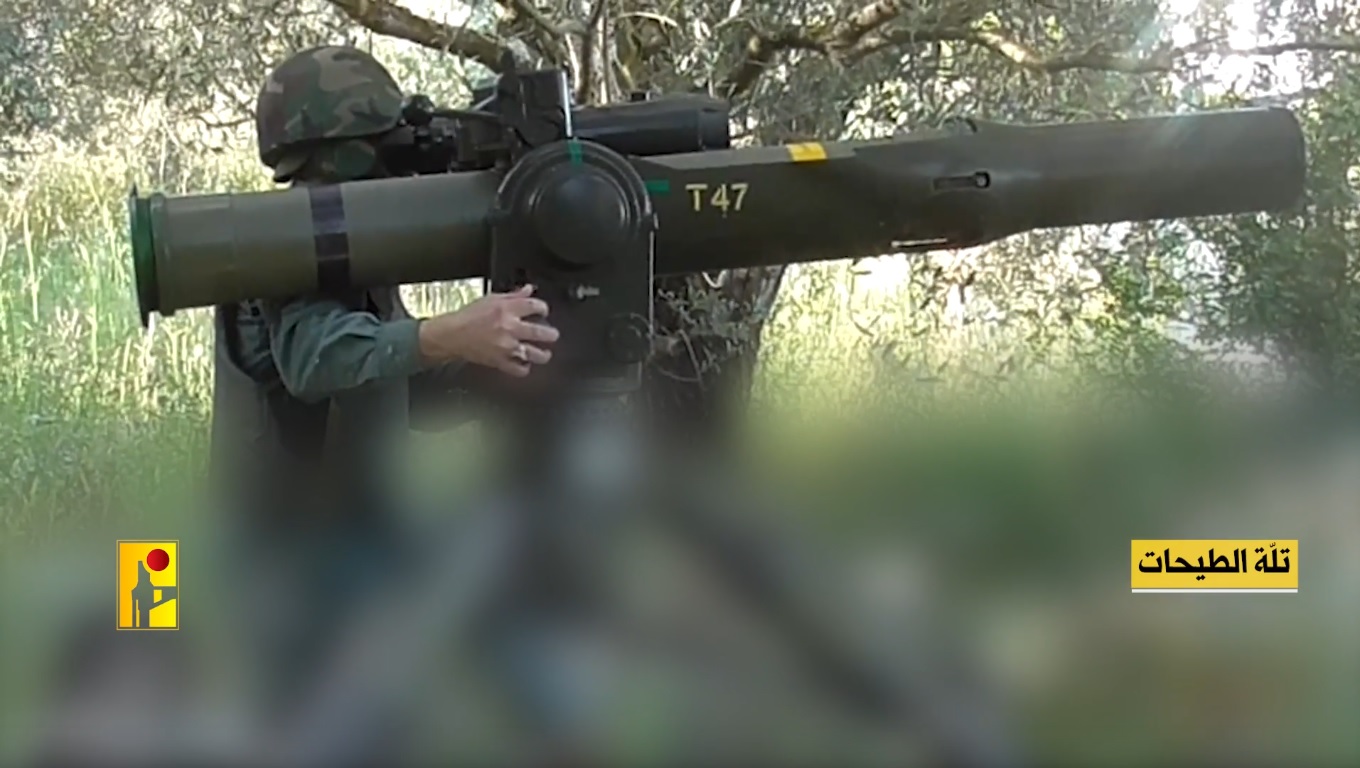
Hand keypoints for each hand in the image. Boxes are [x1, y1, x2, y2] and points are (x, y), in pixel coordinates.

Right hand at [417, 284, 559, 376]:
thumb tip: (529, 290)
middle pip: (540, 332)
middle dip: (551, 334)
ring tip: (545, 354)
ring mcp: (506, 347)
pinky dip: (524, 368)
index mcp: (507, 309)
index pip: (535, 306)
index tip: (544, 311)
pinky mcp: (500, 361)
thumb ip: (513, 296)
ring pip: (533, 353)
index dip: (544, 308)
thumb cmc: (468, 316)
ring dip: (543, 354)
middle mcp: (509, 328)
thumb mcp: (491, 299)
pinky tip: (525, 364)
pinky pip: (519, 369)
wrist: (451, 335)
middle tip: (553, 335)